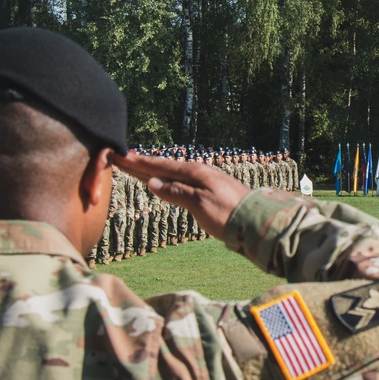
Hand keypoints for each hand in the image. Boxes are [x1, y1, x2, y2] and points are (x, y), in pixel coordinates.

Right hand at [113, 152, 249, 239]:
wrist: (257, 223)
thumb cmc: (228, 215)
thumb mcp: (199, 204)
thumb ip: (176, 192)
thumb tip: (152, 183)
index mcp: (195, 173)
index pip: (161, 166)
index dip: (140, 163)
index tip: (121, 156)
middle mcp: (199, 173)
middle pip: (165, 167)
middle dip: (143, 164)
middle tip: (121, 158)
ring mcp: (205, 182)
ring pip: (173, 174)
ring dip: (154, 171)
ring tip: (137, 168)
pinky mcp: (210, 192)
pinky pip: (181, 181)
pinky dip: (167, 180)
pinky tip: (164, 183)